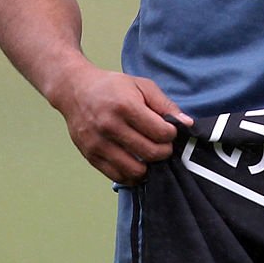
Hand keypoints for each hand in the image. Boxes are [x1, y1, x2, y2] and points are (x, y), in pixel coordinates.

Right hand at [50, 62, 192, 183]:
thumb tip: (187, 123)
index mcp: (125, 106)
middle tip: (164, 145)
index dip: (171, 135)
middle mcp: (110, 126)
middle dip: (164, 151)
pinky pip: (117, 176)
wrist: (76, 90)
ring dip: (149, 167)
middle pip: (150, 153)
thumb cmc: (113, 86)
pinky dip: (132, 175)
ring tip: (151, 155)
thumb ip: (165, 104)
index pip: (159, 132)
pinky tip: (137, 164)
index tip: (170, 131)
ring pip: (135, 170)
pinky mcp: (91, 156)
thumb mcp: (141, 86)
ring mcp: (98, 144)